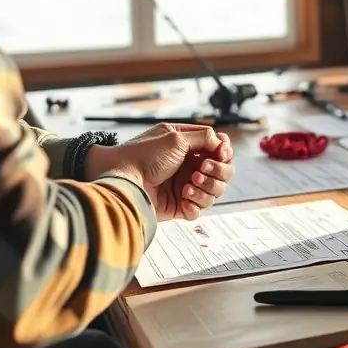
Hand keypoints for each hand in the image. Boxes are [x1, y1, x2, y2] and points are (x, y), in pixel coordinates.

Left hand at [86, 123, 234, 220]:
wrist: (123, 180)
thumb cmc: (144, 155)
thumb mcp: (176, 138)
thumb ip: (204, 138)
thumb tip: (222, 144)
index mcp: (189, 146)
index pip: (220, 149)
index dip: (224, 152)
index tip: (221, 154)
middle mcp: (189, 166)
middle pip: (223, 172)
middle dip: (217, 173)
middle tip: (201, 171)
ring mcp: (185, 186)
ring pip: (215, 192)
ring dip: (206, 189)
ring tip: (188, 187)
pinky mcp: (179, 205)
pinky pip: (199, 210)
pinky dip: (196, 205)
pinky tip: (184, 199)